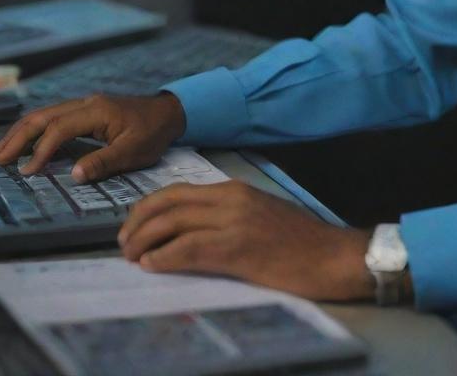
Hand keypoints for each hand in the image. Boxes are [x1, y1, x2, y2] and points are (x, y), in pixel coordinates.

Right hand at [0, 92, 185, 180]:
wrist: (169, 113)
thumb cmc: (153, 133)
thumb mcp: (133, 151)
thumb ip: (104, 162)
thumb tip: (73, 175)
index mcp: (97, 111)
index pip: (59, 129)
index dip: (41, 151)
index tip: (27, 173)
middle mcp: (86, 103)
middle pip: (44, 116)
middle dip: (18, 137)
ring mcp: (85, 104)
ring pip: (45, 114)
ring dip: (22, 132)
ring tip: (1, 151)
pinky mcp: (86, 110)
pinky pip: (54, 117)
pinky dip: (35, 129)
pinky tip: (24, 142)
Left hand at [118, 180, 375, 301]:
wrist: (332, 256)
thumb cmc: (300, 242)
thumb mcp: (260, 216)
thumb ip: (228, 216)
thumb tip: (190, 231)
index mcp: (236, 189)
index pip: (178, 191)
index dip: (149, 207)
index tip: (133, 225)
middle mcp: (232, 199)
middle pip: (169, 203)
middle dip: (138, 222)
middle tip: (124, 243)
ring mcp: (235, 222)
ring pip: (174, 223)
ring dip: (144, 241)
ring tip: (132, 256)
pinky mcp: (238, 249)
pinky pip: (189, 249)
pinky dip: (164, 257)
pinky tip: (152, 266)